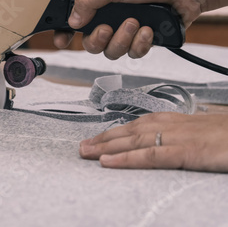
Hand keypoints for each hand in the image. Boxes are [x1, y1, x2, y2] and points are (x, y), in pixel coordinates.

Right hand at [55, 0, 227, 58]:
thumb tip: (72, 21)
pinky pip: (132, 54)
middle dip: (100, 38)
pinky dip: (141, 43)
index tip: (62, 42)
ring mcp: (126, 30)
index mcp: (99, 0)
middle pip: (91, 43)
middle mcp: (110, 16)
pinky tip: (149, 30)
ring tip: (136, 23)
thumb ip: (89, 0)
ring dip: (123, 39)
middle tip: (109, 28)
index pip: (74, 20)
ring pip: (111, 51)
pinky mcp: (143, 40)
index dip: (65, 33)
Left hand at [79, 113, 227, 172]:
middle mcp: (172, 125)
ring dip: (106, 147)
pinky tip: (108, 162)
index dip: (114, 132)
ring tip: (86, 152)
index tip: (96, 138)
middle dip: (103, 139)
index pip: (137, 125)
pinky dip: (126, 158)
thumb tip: (166, 143)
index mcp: (176, 121)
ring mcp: (178, 138)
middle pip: (130, 131)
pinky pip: (150, 155)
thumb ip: (182, 136)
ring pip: (133, 141)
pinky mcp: (187, 152)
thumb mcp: (203, 133)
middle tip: (82, 147)